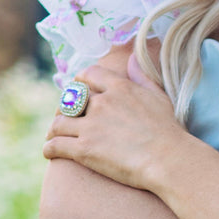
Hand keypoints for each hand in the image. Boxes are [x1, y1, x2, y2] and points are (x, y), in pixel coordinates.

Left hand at [43, 64, 182, 189]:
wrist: (168, 159)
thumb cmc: (169, 131)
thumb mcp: (159, 97)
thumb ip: (143, 76)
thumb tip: (132, 58)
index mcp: (119, 87)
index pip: (89, 75)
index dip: (80, 80)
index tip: (78, 87)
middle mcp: (102, 103)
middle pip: (70, 99)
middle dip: (64, 108)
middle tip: (64, 117)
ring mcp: (91, 126)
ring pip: (59, 123)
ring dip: (53, 129)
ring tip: (53, 136)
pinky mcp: (84, 150)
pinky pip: (56, 145)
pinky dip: (49, 148)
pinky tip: (50, 152)